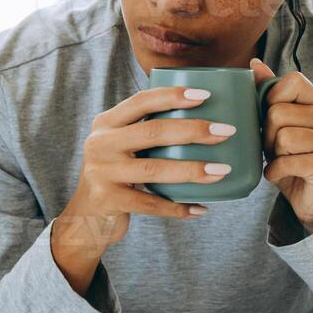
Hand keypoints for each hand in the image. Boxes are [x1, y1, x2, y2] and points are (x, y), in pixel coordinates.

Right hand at [52, 85, 236, 295]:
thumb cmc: (119, 174)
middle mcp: (100, 143)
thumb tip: (207, 119)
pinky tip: (200, 208)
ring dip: (192, 170)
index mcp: (107, 122)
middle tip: (226, 131)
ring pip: (154, 169)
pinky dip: (177, 207)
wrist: (85, 217)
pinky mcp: (107, 200)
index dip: (172, 96)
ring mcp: (102, 172)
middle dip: (193, 130)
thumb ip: (149, 131)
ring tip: (222, 170)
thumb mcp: (122, 145)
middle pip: (153, 132)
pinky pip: (149, 204)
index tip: (205, 95)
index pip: (141, 101)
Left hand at [250, 57, 312, 235]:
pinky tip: (279, 175)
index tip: (271, 117)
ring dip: (272, 154)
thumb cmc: (292, 158)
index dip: (273, 98)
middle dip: (267, 134)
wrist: (312, 199)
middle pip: (279, 112)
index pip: (293, 81)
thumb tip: (254, 63)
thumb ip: (270, 94)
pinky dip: (274, 172)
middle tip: (274, 148)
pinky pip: (288, 162)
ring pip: (283, 137)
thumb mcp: (278, 125)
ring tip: (280, 160)